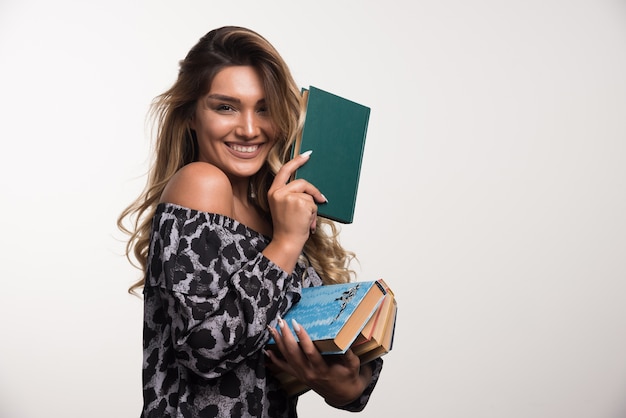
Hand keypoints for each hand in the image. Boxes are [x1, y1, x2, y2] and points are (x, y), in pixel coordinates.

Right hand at [263, 152, 325, 271]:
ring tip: (306, 220)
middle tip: (322, 199)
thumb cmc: (287, 227)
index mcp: (273, 192)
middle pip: (302, 182)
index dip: (296, 162)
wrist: (287, 242)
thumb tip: (308, 188)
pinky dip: (314, 214)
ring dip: (312, 208)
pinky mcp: (299, 202)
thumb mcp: (284, 207)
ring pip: (309, 195)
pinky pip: (313, 203)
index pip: (284, 171)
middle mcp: (278, 193)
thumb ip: (291, 195)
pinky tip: (308, 223)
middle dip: (314, 192)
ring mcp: (289, 197)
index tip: (306, 155)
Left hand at [266, 317, 370, 405]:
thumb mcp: (353, 364)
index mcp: (322, 369)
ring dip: (278, 343)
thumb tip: (344, 336)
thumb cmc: (348, 377)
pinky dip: (274, 359)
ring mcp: (302, 374)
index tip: (297, 324)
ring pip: (286, 358)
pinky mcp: (299, 375)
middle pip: (293, 353)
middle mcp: (309, 372)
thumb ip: (348, 352)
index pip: (310, 351)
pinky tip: (267, 351)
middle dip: (285, 336)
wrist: (343, 395)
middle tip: (281, 321)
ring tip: (272, 329)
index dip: (302, 337)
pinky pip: (284, 367)